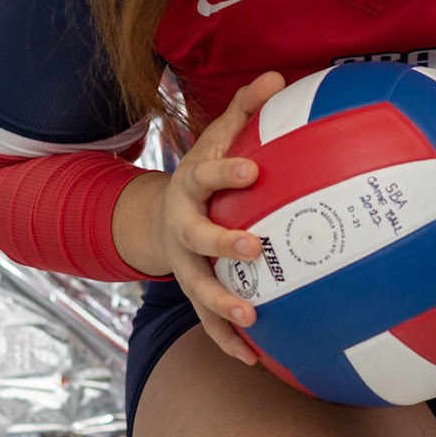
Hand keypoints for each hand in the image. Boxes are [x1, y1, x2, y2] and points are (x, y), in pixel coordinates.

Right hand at [159, 71, 286, 361]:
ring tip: (252, 320)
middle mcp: (182, 228)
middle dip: (222, 245)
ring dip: (222, 306)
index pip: (206, 174)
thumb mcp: (218, 137)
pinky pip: (208, 323)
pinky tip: (258, 359)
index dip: (226, 172)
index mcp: (190, 186)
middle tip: (255, 249)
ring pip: (198, 289)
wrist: (159, 219)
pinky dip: (229, 342)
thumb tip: (276, 76)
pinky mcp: (193, 295)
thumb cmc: (206, 174)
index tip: (252, 169)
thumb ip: (246, 110)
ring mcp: (184, 265)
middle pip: (196, 238)